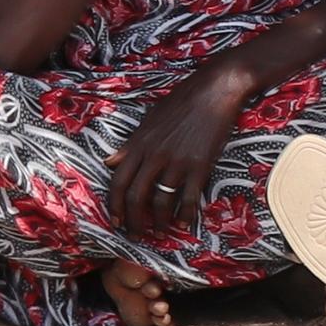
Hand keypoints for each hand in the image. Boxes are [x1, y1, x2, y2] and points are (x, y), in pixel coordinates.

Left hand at [103, 59, 258, 237]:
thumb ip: (130, 145)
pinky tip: (183, 224)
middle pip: (136, 196)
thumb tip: (110, 162)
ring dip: (158, 223)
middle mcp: (155, 155)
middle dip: (133, 221)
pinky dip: (185, 216)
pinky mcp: (199, 165)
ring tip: (159, 233)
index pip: (118, 181)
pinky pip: (188, 198)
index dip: (115, 205)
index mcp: (140, 144)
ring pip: (160, 202)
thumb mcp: (149, 120)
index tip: (115, 222)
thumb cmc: (181, 102)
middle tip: (135, 236)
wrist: (215, 90)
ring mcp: (177, 161)